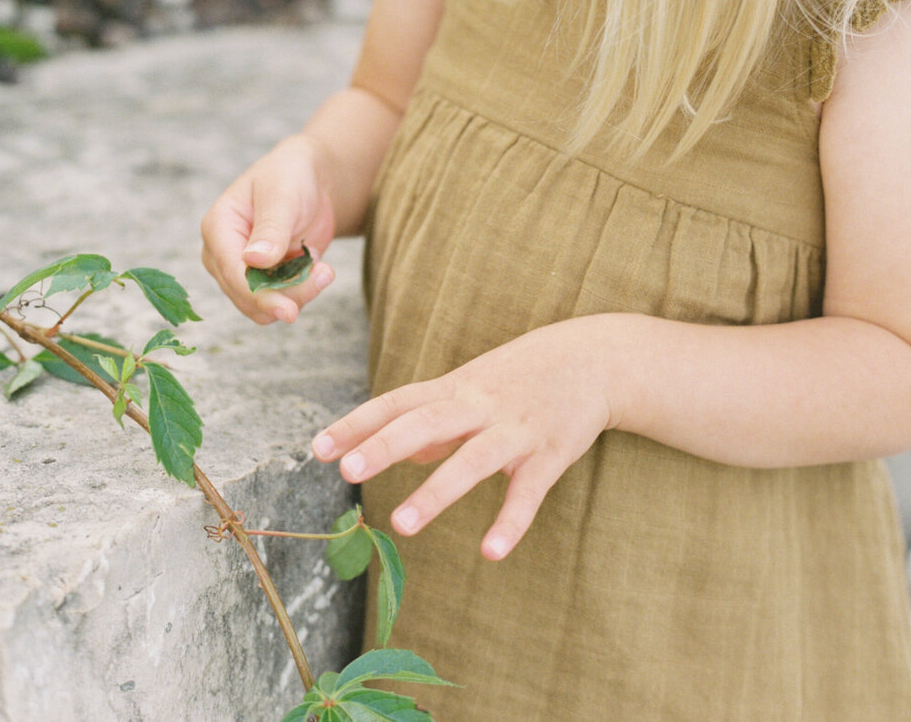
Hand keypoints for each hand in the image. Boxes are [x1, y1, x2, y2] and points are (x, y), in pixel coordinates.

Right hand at [200, 134, 336, 323]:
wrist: (310, 181)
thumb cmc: (291, 177)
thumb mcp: (282, 195)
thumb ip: (270, 228)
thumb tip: (253, 260)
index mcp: (218, 227)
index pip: (232, 272)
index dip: (259, 295)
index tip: (289, 310)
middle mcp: (222, 254)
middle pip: (246, 296)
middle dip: (287, 294)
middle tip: (326, 274)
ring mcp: (240, 270)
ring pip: (263, 306)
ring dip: (297, 295)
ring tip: (325, 269)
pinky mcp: (262, 280)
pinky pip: (279, 301)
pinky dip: (301, 292)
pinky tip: (318, 268)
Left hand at [310, 317, 616, 559]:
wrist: (593, 358)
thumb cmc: (522, 375)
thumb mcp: (472, 386)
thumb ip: (432, 418)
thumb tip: (393, 450)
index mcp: (454, 388)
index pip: (396, 402)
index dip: (357, 423)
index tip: (317, 448)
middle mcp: (479, 404)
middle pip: (427, 422)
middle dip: (386, 444)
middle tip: (348, 469)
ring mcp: (515, 429)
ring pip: (473, 459)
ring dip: (438, 490)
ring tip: (402, 524)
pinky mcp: (549, 454)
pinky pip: (528, 491)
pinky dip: (511, 521)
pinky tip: (490, 552)